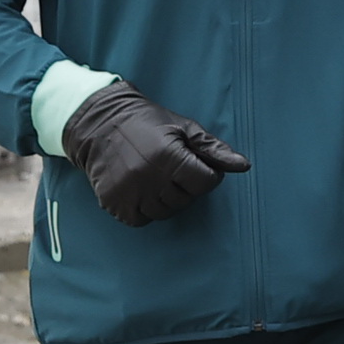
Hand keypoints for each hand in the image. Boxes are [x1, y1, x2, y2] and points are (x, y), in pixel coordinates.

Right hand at [60, 82, 249, 226]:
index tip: (193, 164)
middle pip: (186, 200)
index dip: (206, 174)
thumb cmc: (148, 123)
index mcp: (169, 156)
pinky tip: (140, 189)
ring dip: (166, 199)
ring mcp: (128, 192)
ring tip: (155, 177)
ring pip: (165, 212)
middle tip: (170, 168)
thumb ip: (213, 150)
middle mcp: (148, 177)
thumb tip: (243, 166)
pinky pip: (141, 220)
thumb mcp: (184, 128)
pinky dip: (145, 209)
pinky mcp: (113, 203)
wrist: (99, 123)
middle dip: (185, 186)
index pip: (206, 182)